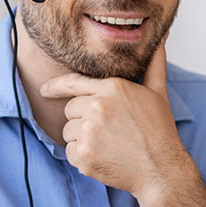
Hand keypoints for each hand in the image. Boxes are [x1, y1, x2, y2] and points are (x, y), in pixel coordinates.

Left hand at [38, 37, 188, 200]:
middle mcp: (98, 106)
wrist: (162, 169)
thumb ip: (154, 63)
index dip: (55, 86)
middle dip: (83, 119)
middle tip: (109, 131)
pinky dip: (82, 157)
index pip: (73, 83)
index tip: (44, 90)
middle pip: (70, 109)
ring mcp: (89, 131)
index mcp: (113, 88)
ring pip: (68, 131)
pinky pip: (69, 152)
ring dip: (82, 139)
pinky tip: (104, 157)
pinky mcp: (83, 155)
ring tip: (108, 144)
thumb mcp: (158, 93)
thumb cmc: (160, 131)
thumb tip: (161, 37)